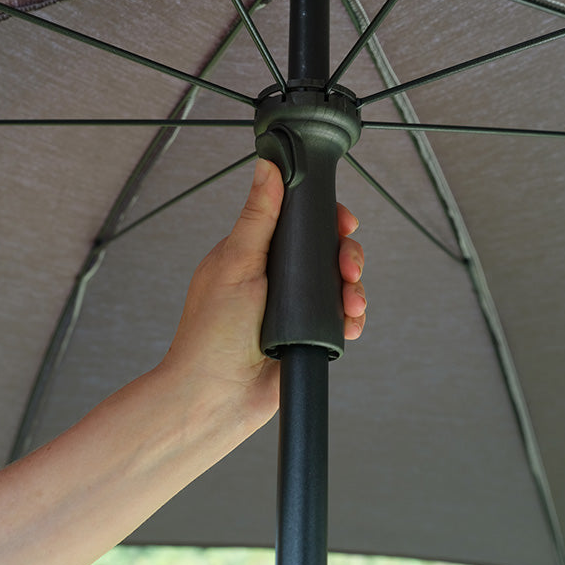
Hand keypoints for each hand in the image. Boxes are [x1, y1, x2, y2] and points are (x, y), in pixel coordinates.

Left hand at [161, 158, 365, 433]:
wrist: (215, 397)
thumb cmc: (211, 333)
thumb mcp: (236, 262)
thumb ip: (258, 216)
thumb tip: (267, 167)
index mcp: (255, 252)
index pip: (299, 220)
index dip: (325, 217)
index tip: (343, 222)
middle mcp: (277, 276)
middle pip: (327, 250)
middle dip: (347, 256)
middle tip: (349, 268)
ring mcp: (294, 307)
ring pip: (339, 284)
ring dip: (354, 289)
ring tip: (351, 303)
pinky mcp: (308, 335)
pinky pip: (340, 319)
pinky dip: (350, 318)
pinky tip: (349, 324)